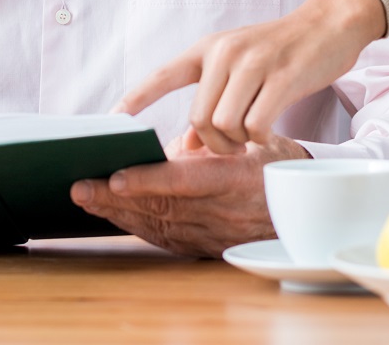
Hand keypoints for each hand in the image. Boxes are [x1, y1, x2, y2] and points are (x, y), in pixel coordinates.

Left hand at [70, 133, 307, 256]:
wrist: (309, 213)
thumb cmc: (280, 167)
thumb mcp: (259, 142)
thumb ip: (214, 141)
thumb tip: (175, 144)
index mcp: (237, 181)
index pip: (185, 181)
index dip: (149, 180)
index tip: (117, 175)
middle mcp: (223, 213)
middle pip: (161, 207)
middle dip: (116, 198)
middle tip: (80, 186)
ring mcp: (213, 235)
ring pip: (157, 225)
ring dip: (118, 212)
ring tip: (85, 196)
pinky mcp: (205, 247)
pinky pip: (163, 237)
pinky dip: (134, 224)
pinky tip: (111, 213)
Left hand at [117, 0, 385, 153]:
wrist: (328, 24)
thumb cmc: (281, 51)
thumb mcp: (240, 67)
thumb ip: (213, 98)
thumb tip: (190, 146)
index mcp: (209, 49)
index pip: (164, 74)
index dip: (137, 98)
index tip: (112, 121)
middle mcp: (225, 52)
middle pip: (199, 118)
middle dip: (214, 143)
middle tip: (232, 145)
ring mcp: (254, 63)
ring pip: (224, 125)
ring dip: (237, 143)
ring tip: (251, 136)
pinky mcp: (282, 77)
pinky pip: (256, 125)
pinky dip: (260, 138)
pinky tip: (269, 131)